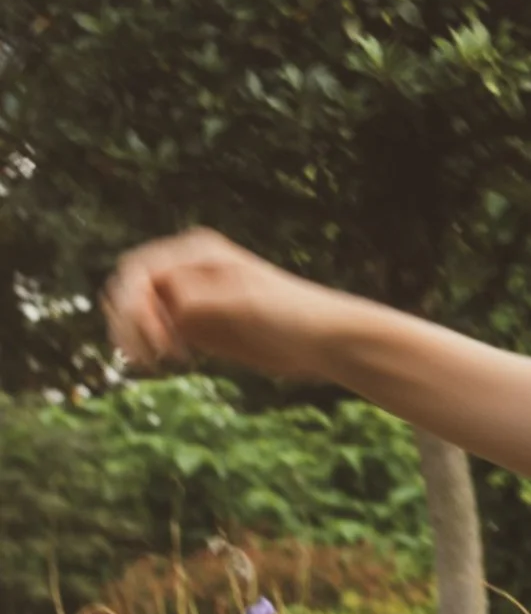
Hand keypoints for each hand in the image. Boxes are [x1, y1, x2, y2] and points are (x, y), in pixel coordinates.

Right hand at [106, 232, 344, 385]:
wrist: (320, 340)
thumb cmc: (289, 313)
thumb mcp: (243, 302)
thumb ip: (200, 299)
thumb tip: (164, 302)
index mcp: (196, 252)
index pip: (137, 271)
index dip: (132, 305)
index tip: (155, 340)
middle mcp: (187, 270)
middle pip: (129, 289)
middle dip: (128, 321)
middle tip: (147, 355)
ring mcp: (189, 297)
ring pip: (137, 312)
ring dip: (135, 336)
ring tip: (157, 361)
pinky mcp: (195, 325)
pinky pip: (155, 332)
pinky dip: (151, 346)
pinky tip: (176, 360)